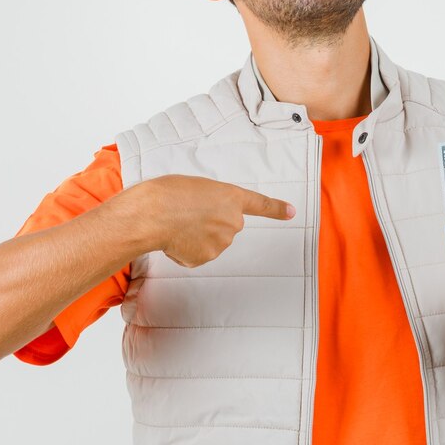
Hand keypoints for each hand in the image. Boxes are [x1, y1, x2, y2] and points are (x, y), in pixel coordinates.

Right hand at [130, 174, 295, 267]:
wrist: (153, 214)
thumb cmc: (169, 194)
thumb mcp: (197, 187)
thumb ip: (211, 201)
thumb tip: (207, 221)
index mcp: (231, 196)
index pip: (260, 204)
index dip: (276, 208)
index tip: (291, 212)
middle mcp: (233, 221)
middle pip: (226, 225)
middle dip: (210, 222)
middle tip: (187, 213)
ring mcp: (222, 242)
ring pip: (210, 241)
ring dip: (195, 236)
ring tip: (177, 223)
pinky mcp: (206, 257)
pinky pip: (196, 254)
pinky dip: (185, 249)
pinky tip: (174, 239)